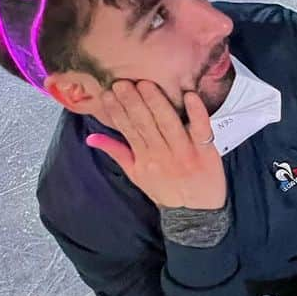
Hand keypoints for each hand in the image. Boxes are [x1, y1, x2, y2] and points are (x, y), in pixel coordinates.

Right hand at [86, 81, 226, 209]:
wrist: (196, 213)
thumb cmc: (165, 190)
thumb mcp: (136, 174)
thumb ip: (116, 152)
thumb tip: (91, 137)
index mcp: (143, 159)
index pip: (127, 130)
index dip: (116, 111)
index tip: (107, 93)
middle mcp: (161, 154)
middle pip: (145, 124)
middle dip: (132, 102)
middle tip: (122, 82)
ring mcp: (184, 152)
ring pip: (167, 123)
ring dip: (156, 102)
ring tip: (145, 84)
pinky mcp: (205, 151)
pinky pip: (200, 128)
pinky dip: (196, 112)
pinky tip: (189, 96)